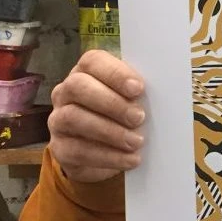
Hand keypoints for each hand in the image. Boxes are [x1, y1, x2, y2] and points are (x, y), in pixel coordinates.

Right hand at [48, 50, 145, 182]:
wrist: (105, 154)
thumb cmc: (123, 118)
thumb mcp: (134, 102)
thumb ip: (140, 95)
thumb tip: (163, 96)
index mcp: (86, 72)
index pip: (93, 61)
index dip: (115, 73)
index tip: (138, 89)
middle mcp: (66, 92)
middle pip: (78, 86)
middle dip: (111, 102)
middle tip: (139, 117)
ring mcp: (58, 119)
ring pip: (73, 118)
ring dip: (109, 131)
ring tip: (136, 142)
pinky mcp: (60, 147)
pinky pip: (77, 150)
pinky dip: (107, 156)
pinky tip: (130, 159)